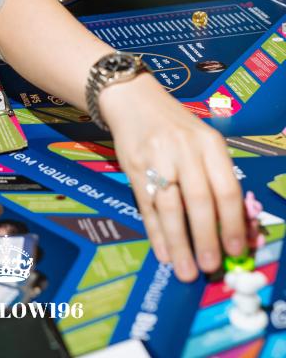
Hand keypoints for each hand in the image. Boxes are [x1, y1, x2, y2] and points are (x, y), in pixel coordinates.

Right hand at [100, 72, 245, 281]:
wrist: (132, 99)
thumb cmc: (175, 125)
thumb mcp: (202, 141)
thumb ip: (216, 177)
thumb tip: (230, 227)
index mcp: (209, 143)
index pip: (226, 188)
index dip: (233, 223)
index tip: (236, 250)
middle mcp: (184, 149)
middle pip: (199, 200)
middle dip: (206, 238)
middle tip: (211, 266)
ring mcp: (157, 158)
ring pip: (170, 208)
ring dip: (179, 244)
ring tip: (186, 270)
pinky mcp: (134, 167)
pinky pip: (147, 206)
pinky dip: (156, 233)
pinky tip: (163, 252)